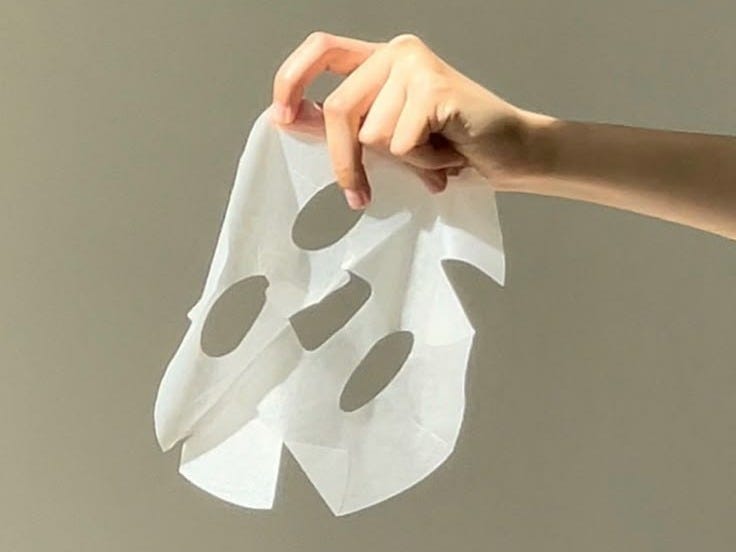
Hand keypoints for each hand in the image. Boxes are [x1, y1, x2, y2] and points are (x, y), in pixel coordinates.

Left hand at [271, 31, 547, 208]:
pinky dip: (424, 162)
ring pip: (372, 133)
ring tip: (435, 154)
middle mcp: (396, 53)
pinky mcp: (435, 88)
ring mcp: (417, 66)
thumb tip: (288, 120)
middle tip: (359, 195)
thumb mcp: (389, 137)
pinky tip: (449, 153)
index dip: (292, 79)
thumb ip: (346, 127)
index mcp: (381, 60)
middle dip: (345, 162)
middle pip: (339, 109)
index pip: (322, 49)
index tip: (280, 117)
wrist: (511, 152)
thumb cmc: (451, 146)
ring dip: (404, 161)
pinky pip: (401, 144)